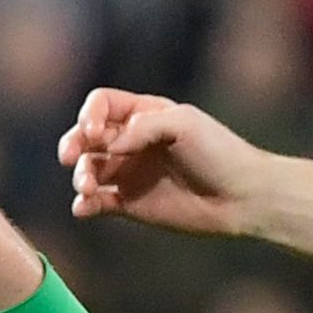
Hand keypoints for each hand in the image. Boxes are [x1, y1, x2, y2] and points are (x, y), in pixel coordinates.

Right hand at [59, 87, 273, 238]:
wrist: (242, 197)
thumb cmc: (219, 152)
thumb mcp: (183, 124)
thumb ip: (142, 127)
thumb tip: (108, 146)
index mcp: (144, 114)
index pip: (101, 105)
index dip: (89, 115)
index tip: (95, 133)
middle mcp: (132, 142)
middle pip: (86, 137)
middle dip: (73, 144)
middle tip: (70, 157)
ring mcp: (130, 173)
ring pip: (89, 170)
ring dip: (81, 176)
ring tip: (88, 187)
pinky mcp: (131, 204)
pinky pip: (98, 202)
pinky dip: (85, 204)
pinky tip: (84, 208)